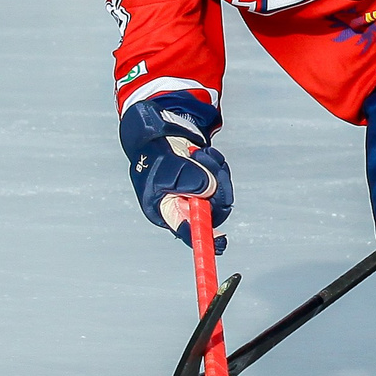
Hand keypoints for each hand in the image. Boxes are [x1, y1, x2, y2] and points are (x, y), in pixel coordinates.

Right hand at [120, 97, 232, 247]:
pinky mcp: (208, 182)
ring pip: (222, 192)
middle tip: (206, 162)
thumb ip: (188, 180)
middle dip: (216, 185)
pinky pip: (223, 176)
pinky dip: (216, 162)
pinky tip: (202, 153)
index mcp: (169, 212)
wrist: (157, 134)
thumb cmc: (152, 154)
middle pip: (214, 210)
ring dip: (215, 168)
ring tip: (198, 154)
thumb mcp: (166, 168)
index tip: (221, 241)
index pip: (190, 231)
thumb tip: (210, 189)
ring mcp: (198, 195)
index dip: (206, 239)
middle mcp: (185, 207)